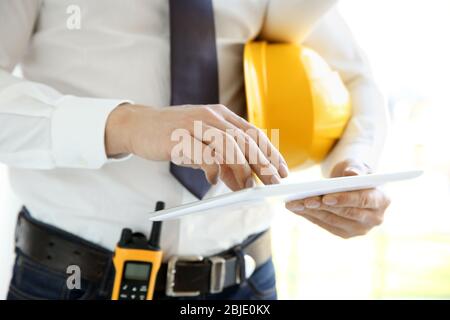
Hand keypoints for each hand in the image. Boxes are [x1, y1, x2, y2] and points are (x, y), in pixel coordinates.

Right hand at [105, 103, 288, 190]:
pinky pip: (203, 154)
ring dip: (240, 168)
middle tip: (273, 183)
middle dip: (263, 163)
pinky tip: (214, 181)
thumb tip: (242, 184)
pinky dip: (213, 169)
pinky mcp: (179, 137)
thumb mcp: (203, 146)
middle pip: (245, 139)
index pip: (253, 133)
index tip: (282, 171)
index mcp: (221, 116)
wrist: (140, 126)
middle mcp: (211, 116)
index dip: (270, 152)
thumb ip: (223, 162)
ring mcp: (195, 124)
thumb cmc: (174, 136)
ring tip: (244, 187)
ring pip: (228, 144)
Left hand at [285, 159, 389, 237]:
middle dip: (323, 206)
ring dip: (311, 212)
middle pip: (345, 213)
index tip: (325, 198)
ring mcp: (360, 228)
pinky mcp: (345, 233)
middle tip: (303, 200)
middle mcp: (374, 218)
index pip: (363, 201)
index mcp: (382, 200)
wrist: (352, 184)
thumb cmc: (355, 171)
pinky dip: (309, 216)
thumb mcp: (357, 164)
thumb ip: (356, 168)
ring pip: (332, 221)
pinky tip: (296, 208)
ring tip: (294, 203)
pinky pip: (325, 225)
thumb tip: (352, 174)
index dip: (344, 199)